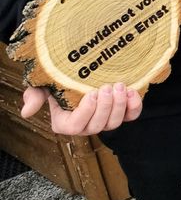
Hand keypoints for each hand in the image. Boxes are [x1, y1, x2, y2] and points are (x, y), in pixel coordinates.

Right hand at [21, 82, 141, 135]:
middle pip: (98, 126)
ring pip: (114, 123)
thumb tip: (27, 112)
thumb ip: (34, 96)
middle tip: (108, 87)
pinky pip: (130, 116)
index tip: (92, 93)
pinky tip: (131, 92)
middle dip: (106, 107)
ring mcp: (104, 121)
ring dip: (119, 105)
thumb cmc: (60, 80)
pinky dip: (134, 107)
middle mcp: (86, 126)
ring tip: (119, 86)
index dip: (86, 112)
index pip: (75, 126)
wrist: (83, 73)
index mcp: (65, 123)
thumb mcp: (42, 85)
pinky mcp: (121, 114)